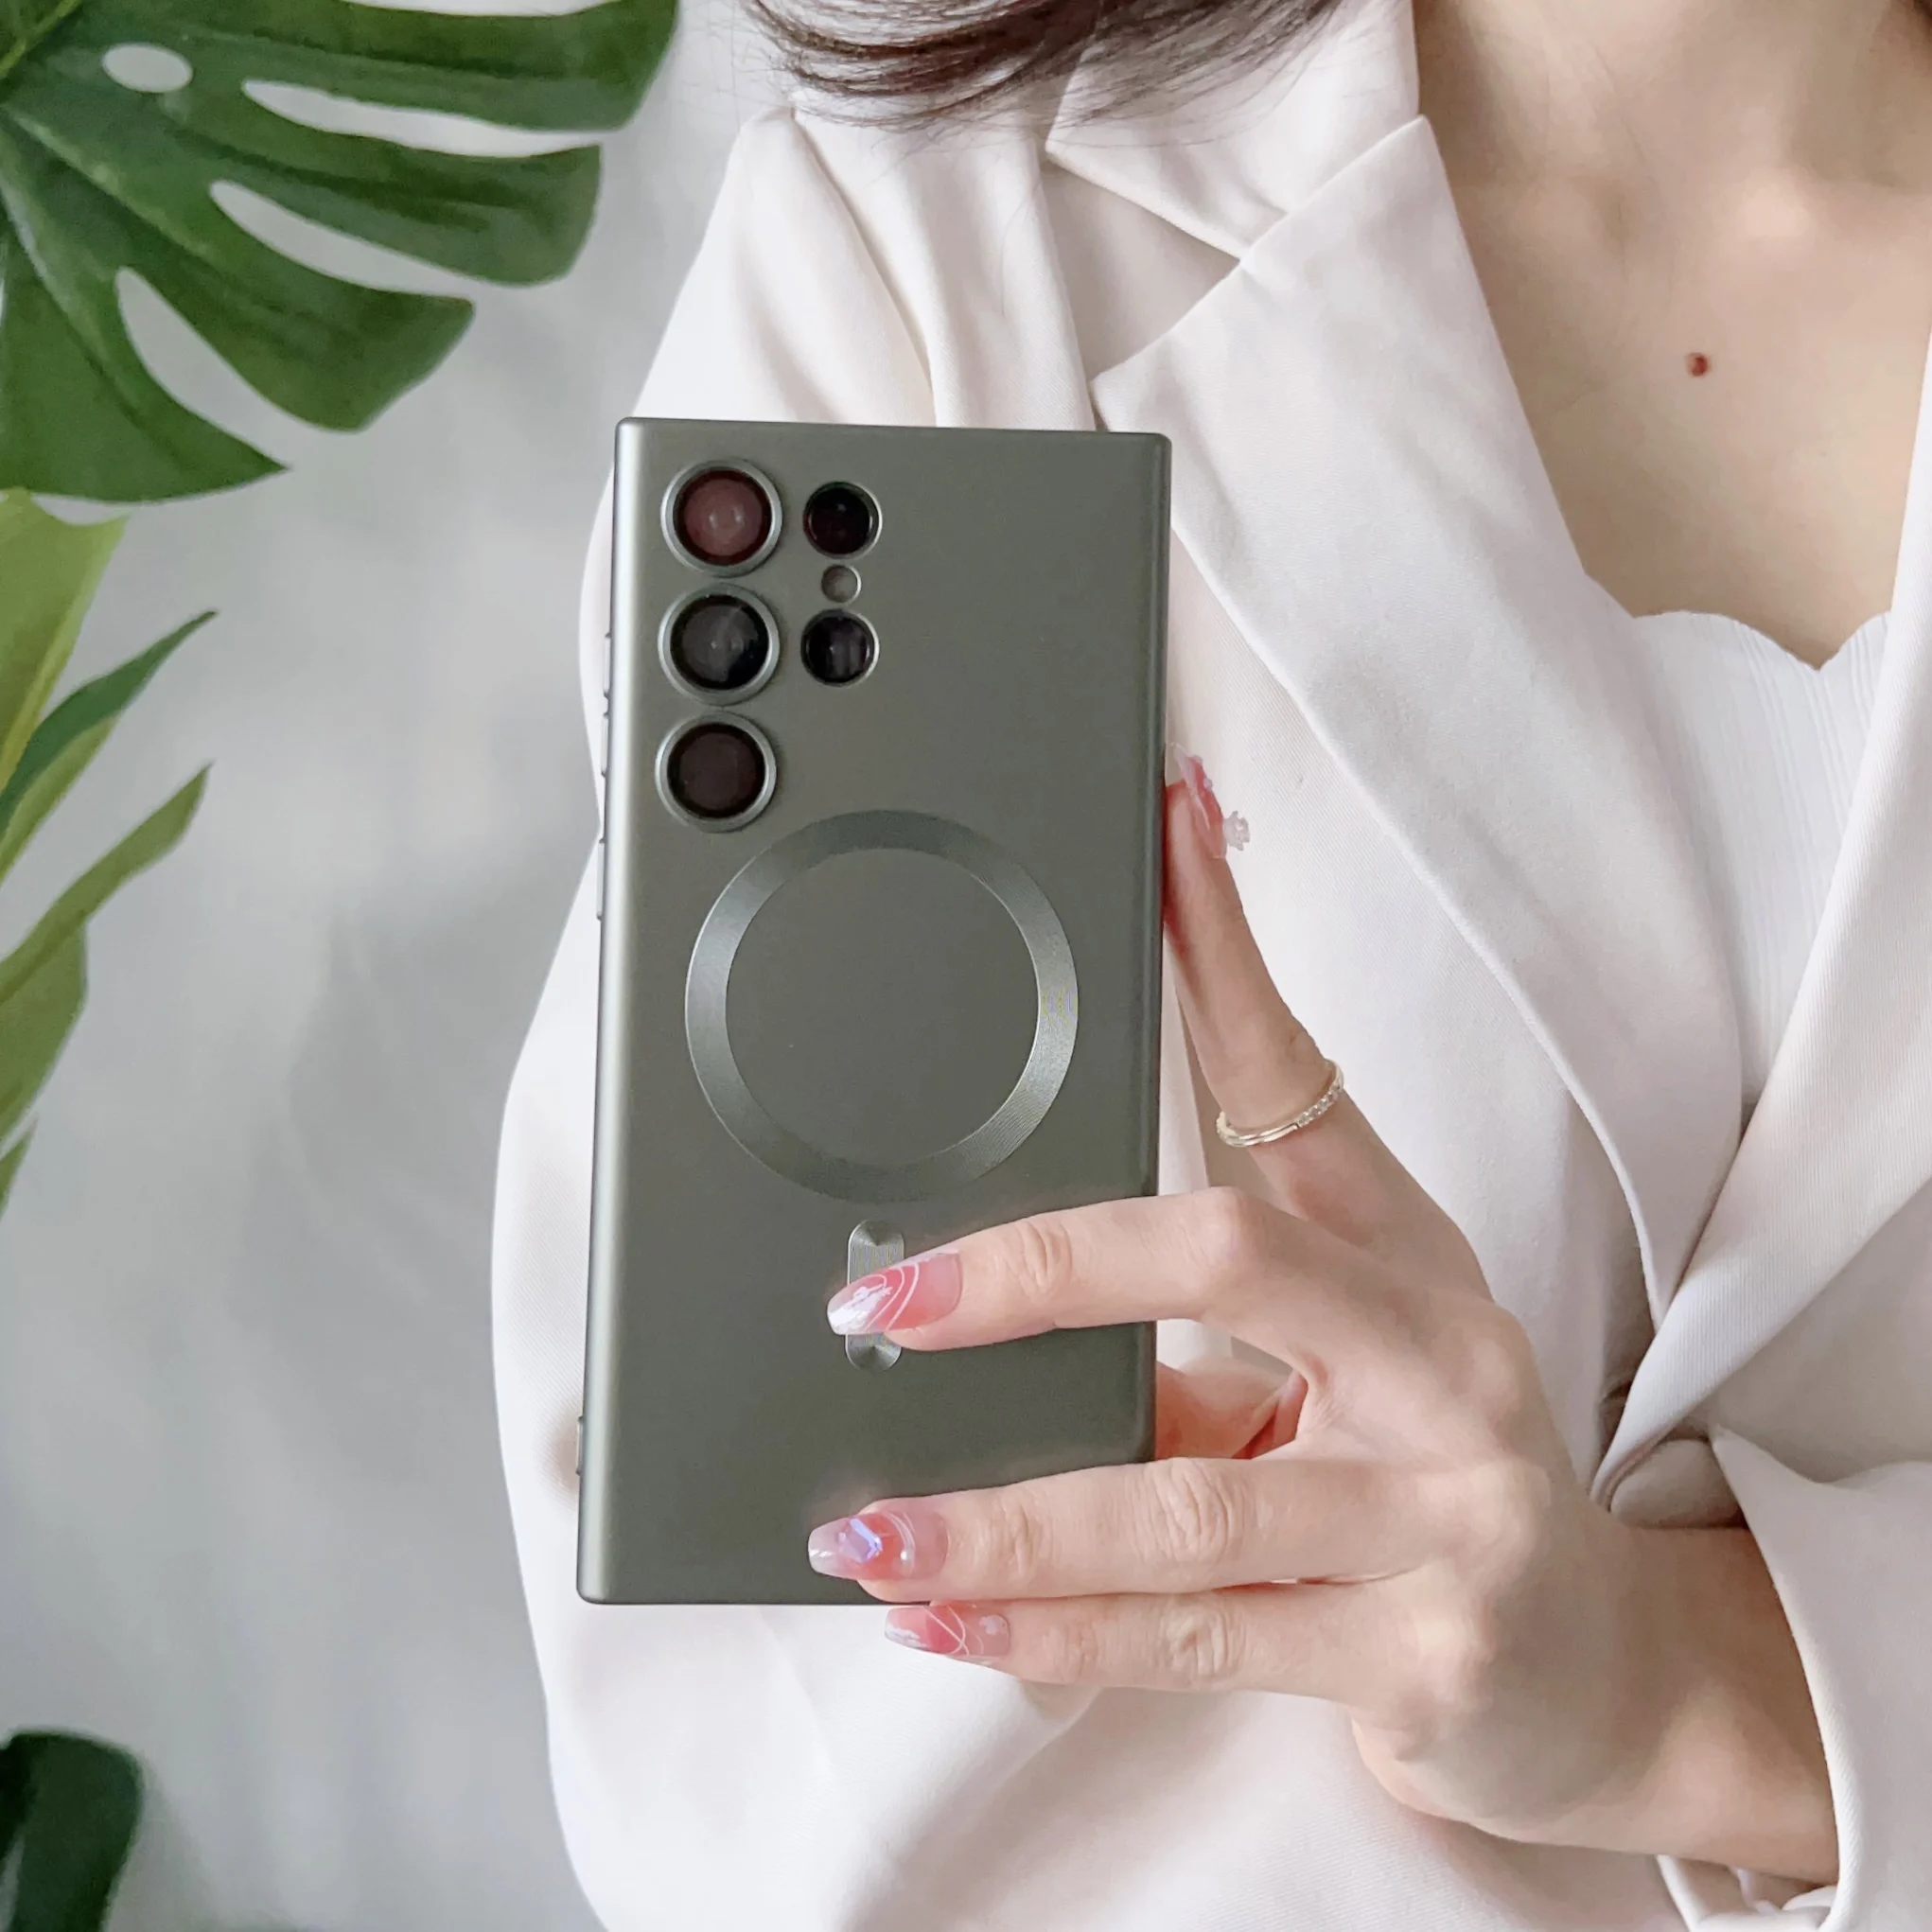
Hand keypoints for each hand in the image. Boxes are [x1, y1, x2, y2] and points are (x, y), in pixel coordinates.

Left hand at [807, 755, 1834, 1877]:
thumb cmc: (1436, 1474)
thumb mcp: (1340, 1362)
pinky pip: (1192, 1641)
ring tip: (868, 1528)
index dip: (1219, 945)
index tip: (1154, 829)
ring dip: (1003, 1519)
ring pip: (1182, 1498)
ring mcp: (1438, 1513)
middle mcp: (1435, 1359)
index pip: (1294, 1071)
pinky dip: (1051, 1637)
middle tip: (889, 1304)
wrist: (1596, 1666)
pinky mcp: (1414, 1655)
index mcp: (1402, 1255)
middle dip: (1036, 1271)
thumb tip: (992, 1291)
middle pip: (1226, 1255)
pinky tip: (946, 1622)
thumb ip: (1186, 1327)